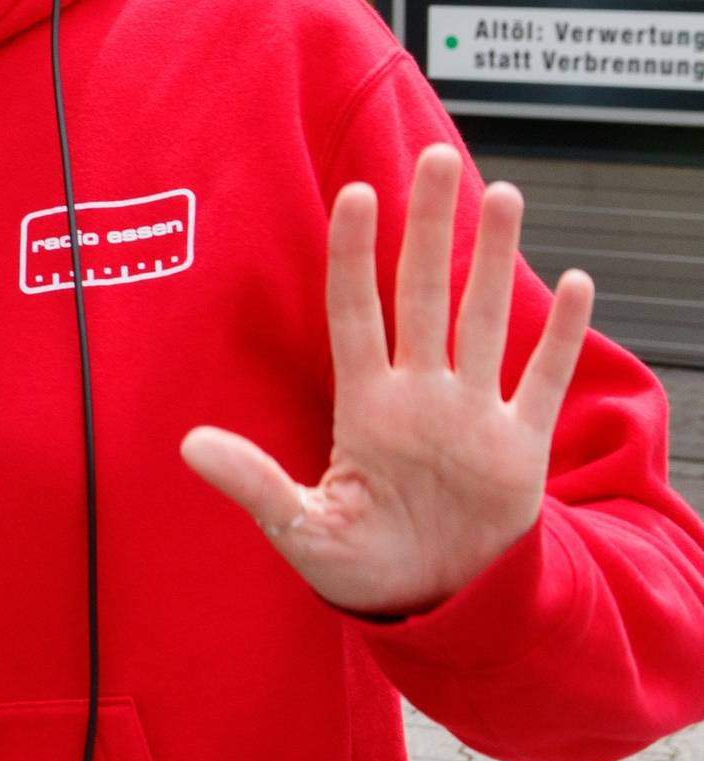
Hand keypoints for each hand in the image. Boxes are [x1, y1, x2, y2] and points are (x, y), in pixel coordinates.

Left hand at [179, 144, 594, 617]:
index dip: (356, 254)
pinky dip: (559, 335)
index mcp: (365, 406)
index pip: (357, 311)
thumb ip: (253, 484)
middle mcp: (420, 395)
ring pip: (485, 319)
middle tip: (437, 158)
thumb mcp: (299, 528)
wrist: (428, 601)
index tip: (357, 194)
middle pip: (424, 293)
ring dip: (495, 259)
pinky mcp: (518, 446)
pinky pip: (539, 379)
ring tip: (501, 193)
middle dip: (431, 227)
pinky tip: (572, 280)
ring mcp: (471, 414)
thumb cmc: (358, 565)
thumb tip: (188, 446)